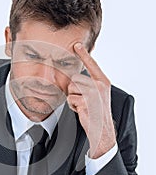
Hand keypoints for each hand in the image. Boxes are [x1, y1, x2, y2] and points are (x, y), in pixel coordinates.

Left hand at [67, 43, 115, 157]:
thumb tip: (75, 77)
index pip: (92, 64)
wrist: (102, 129)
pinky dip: (73, 106)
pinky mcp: (86, 101)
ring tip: (82, 105)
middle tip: (82, 100)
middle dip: (74, 90)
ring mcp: (93, 93)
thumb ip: (89, 84)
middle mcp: (99, 85)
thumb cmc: (97, 113)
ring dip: (73, 98)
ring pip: (71, 88)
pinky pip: (70, 99)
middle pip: (75, 79)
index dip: (84, 54)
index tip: (76, 44)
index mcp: (103, 81)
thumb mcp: (97, 95)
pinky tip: (82, 111)